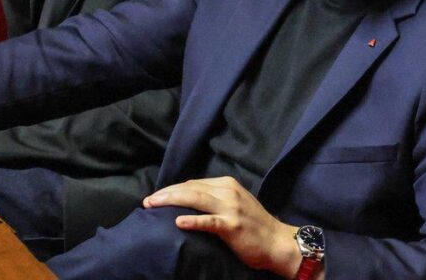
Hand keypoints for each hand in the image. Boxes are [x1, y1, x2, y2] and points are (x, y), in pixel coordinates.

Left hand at [144, 177, 301, 278]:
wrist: (278, 243)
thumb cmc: (254, 226)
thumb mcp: (235, 204)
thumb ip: (215, 199)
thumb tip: (188, 200)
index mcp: (227, 184)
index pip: (193, 183)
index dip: (172, 189)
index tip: (156, 197)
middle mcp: (228, 191)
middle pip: (190, 188)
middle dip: (166, 193)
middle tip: (147, 201)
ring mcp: (230, 208)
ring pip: (195, 198)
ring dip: (171, 200)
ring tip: (153, 205)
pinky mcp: (232, 225)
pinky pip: (209, 221)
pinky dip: (193, 220)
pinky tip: (178, 221)